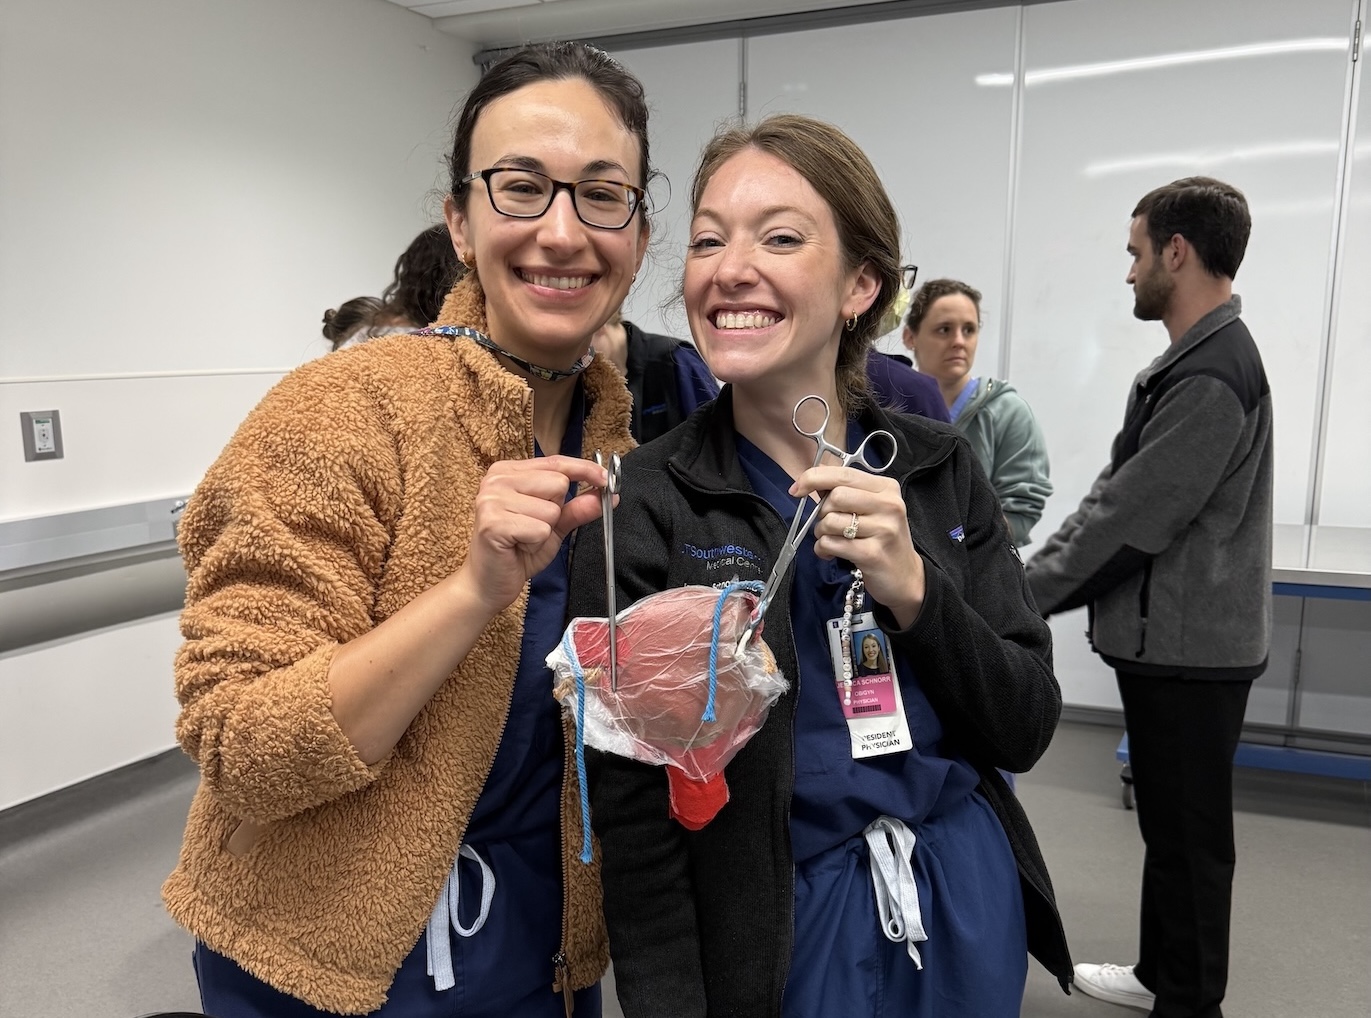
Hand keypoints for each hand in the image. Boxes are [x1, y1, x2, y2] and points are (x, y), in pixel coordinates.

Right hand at [461, 455, 610, 614]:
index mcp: (509, 472)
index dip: (583, 469)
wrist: (488, 584)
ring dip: (545, 531)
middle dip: (556, 511)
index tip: (605, 478)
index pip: (556, 462)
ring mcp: (492, 499)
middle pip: (558, 483)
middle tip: (533, 528)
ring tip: (523, 539)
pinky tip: (518, 547)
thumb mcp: (554, 526)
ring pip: (551, 509)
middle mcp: (497, 479)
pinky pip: (540, 529)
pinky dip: (536, 543)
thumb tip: (606, 494)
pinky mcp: (493, 522)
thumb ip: (578, 508)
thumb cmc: (518, 552)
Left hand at [792, 465, 925, 628]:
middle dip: (822, 513)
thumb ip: (845, 492)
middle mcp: (889, 505)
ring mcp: (884, 529)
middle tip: (829, 526)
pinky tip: (832, 554)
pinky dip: (823, 549)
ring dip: (821, 533)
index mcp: (886, 488)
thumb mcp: (871, 508)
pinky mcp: (873, 554)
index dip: (813, 478)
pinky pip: (830, 544)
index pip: (843, 474)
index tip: (796, 489)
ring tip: (833, 541)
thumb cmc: (881, 539)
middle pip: (835, 497)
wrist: (905, 577)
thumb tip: (808, 482)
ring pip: (830, 521)